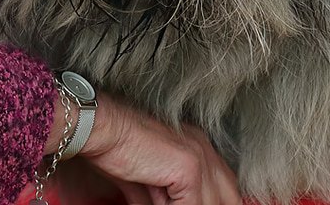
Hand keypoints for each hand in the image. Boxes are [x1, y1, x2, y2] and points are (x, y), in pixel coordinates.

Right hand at [45, 92, 242, 204]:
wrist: (102, 131)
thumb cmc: (116, 151)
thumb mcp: (146, 186)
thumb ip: (162, 202)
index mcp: (198, 148)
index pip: (222, 189)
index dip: (213, 203)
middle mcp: (205, 148)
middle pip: (228, 196)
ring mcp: (201, 157)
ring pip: (212, 204)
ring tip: (162, 203)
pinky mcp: (190, 167)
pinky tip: (159, 204)